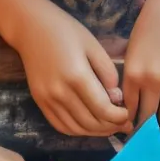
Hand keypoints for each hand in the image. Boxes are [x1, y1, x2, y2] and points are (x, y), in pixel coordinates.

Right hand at [17, 6, 128, 138]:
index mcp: (77, 76)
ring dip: (96, 132)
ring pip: (76, 128)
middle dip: (112, 127)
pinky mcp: (40, 102)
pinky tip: (90, 125)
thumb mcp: (94, 46)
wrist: (30, 28)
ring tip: (110, 126)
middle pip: (91, 122)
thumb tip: (116, 98)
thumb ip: (108, 73)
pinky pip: (60, 125)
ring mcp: (47, 99)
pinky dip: (78, 130)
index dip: (120, 117)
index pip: (103, 109)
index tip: (129, 115)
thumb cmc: (66, 31)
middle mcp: (60, 92)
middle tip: (124, 124)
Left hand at [123, 0, 159, 140]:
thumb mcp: (132, 48)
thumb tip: (131, 99)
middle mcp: (152, 80)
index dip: (127, 123)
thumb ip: (131, 74)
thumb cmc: (150, 22)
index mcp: (132, 72)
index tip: (126, 134)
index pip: (128, 107)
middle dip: (145, 133)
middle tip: (143, 146)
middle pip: (148, 115)